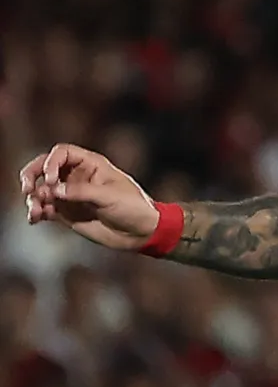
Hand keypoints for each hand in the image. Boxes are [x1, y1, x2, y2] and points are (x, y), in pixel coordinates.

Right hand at [19, 143, 160, 249]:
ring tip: (36, 210)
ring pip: (41, 189)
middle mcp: (76, 176)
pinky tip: (34, 218)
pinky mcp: (67, 212)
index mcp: (91, 165)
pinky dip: (37, 212)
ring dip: (33, 197)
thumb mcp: (110, 197)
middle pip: (44, 167)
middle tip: (27, 188)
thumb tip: (53, 190)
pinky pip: (45, 209)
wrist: (142, 233)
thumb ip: (81, 192)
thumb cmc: (134, 208)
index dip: (51, 162)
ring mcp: (70, 195)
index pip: (62, 153)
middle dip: (31, 175)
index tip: (51, 179)